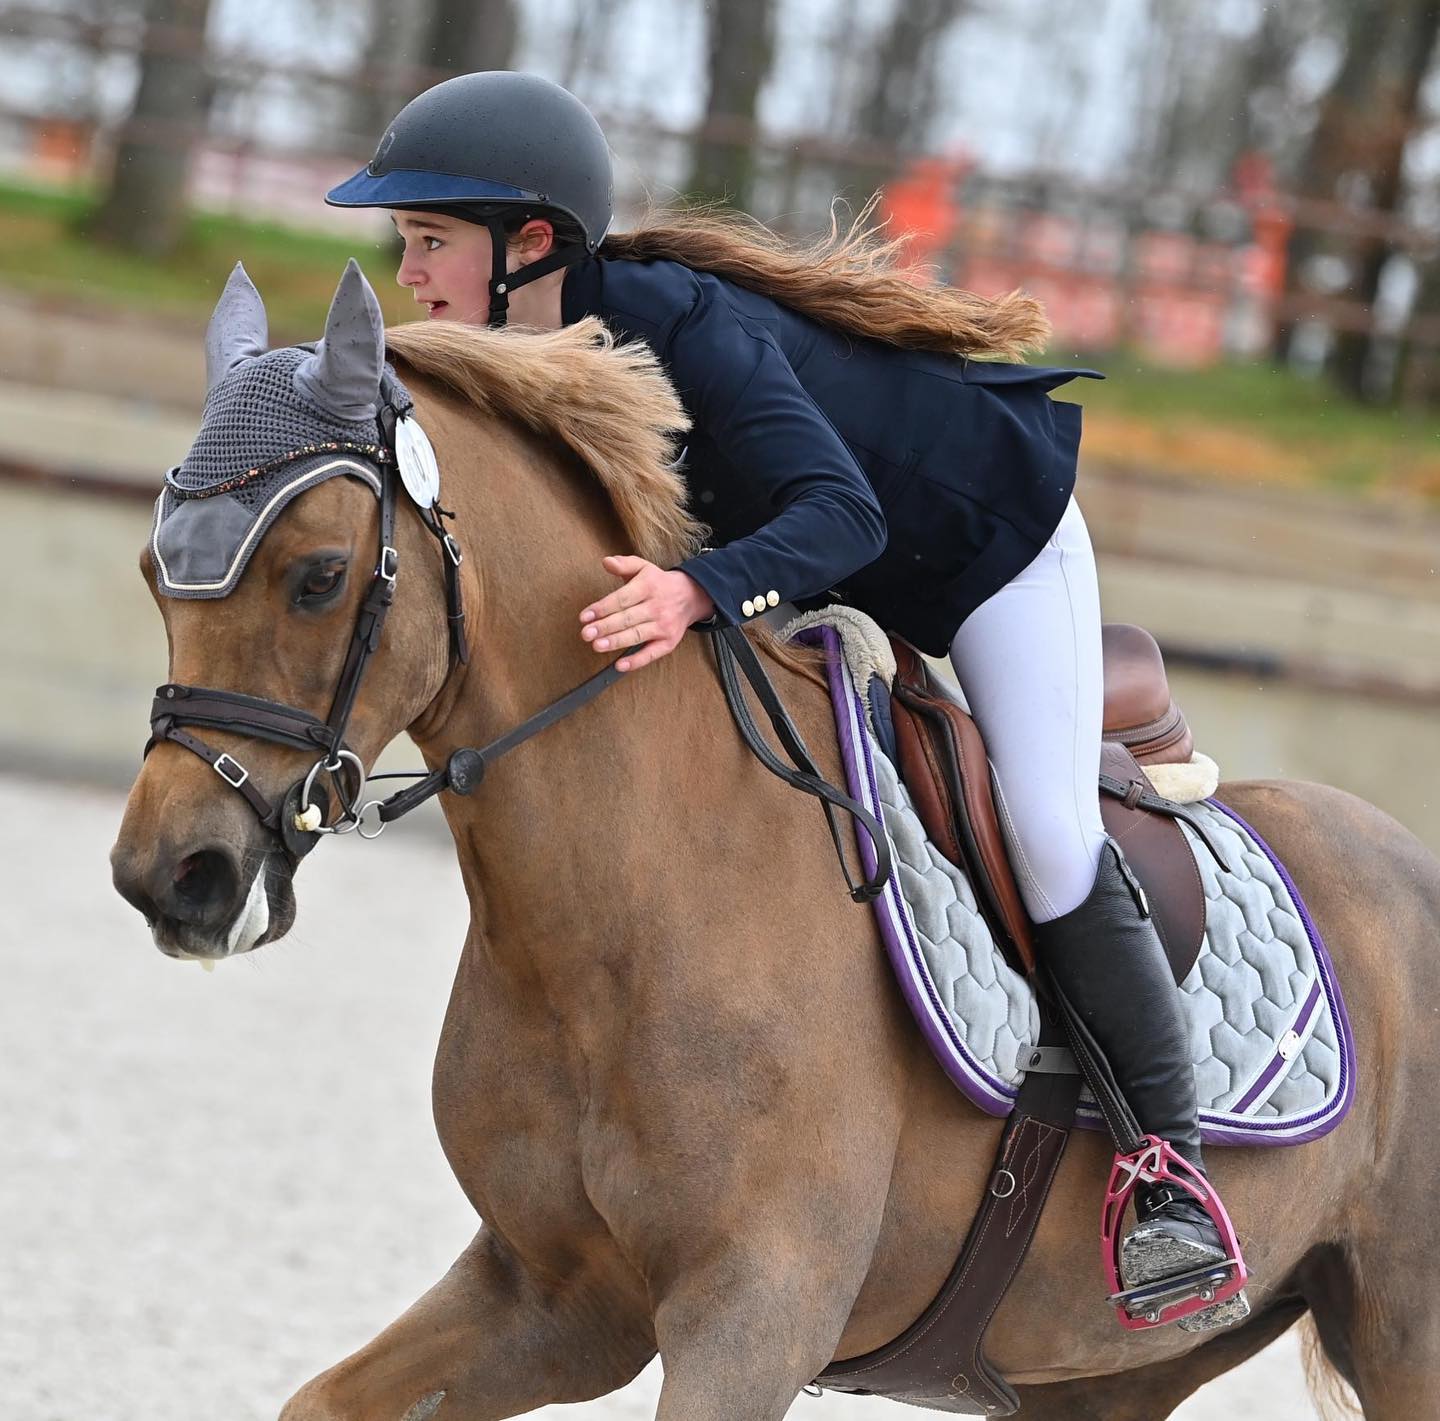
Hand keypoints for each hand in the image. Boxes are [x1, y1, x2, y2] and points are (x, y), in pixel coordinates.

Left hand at [579, 555, 715, 672]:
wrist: (691, 596)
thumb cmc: (658, 583)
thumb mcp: (643, 567)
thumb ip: (624, 564)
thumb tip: (606, 562)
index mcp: (648, 587)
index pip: (622, 599)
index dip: (602, 608)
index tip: (585, 616)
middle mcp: (657, 607)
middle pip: (627, 618)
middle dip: (605, 627)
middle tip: (586, 633)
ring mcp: (664, 626)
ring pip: (637, 635)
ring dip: (616, 642)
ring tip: (597, 645)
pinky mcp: (668, 642)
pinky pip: (652, 654)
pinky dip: (636, 661)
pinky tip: (620, 665)